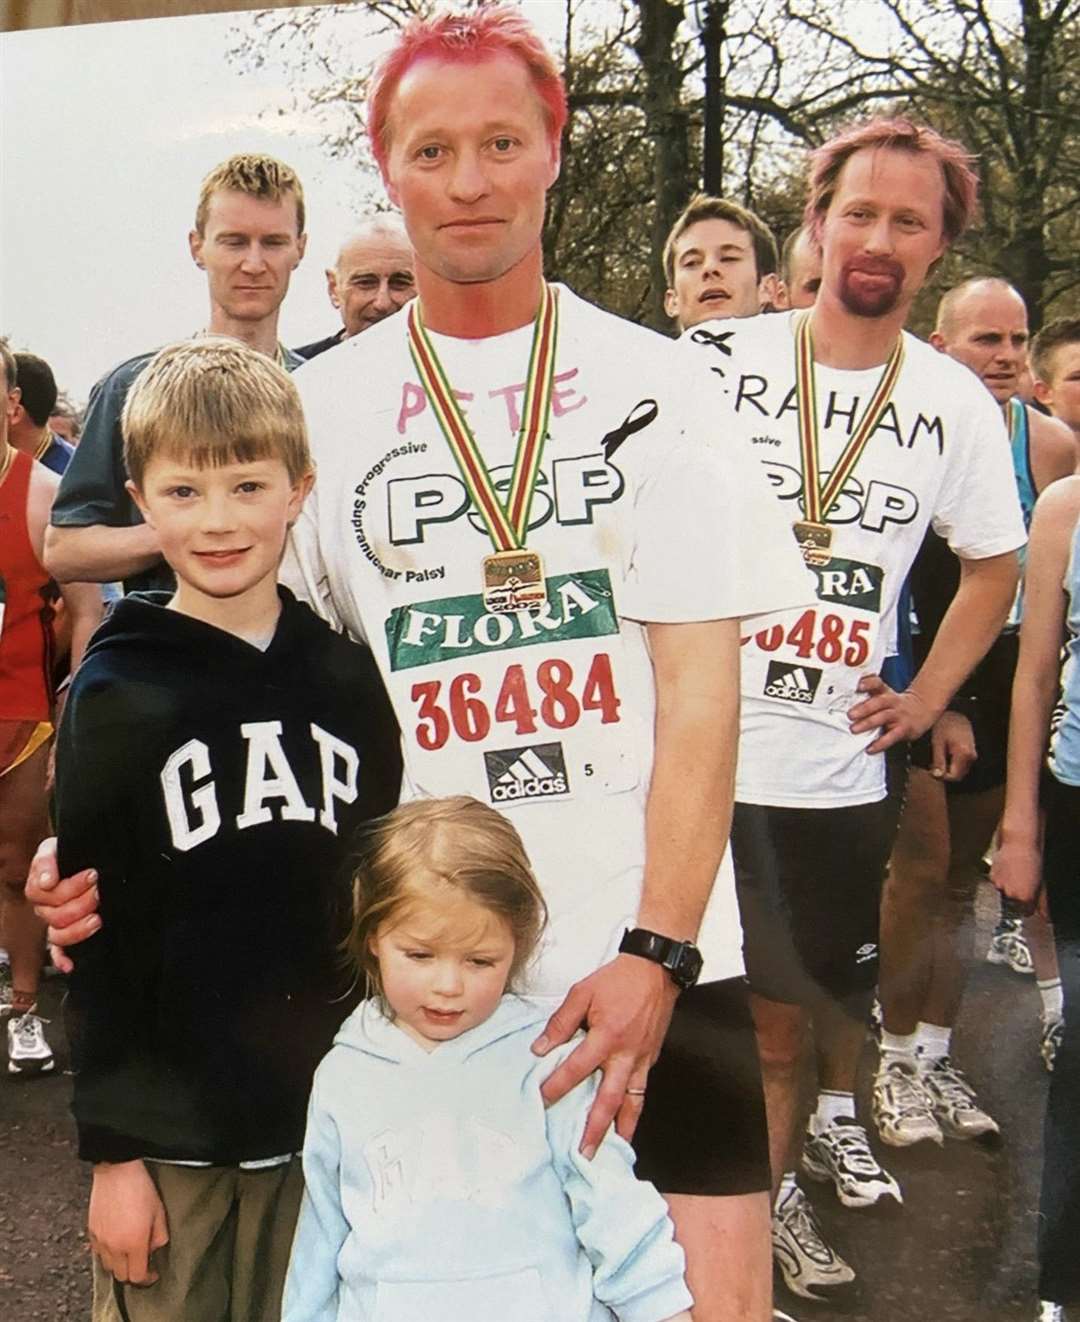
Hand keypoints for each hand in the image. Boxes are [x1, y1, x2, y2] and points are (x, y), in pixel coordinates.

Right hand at [24, 837, 99, 971]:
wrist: (81, 859)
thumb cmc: (67, 854)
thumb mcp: (55, 848)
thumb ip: (46, 861)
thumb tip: (46, 882)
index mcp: (39, 888)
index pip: (48, 894)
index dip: (71, 886)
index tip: (93, 875)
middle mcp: (45, 908)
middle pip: (56, 915)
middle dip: (82, 903)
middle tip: (99, 892)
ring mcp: (54, 923)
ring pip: (58, 934)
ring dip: (78, 929)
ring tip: (97, 919)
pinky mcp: (65, 935)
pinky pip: (57, 952)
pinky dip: (62, 959)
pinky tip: (70, 965)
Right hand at [89, 1161, 168, 1285]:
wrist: (116, 1170)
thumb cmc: (140, 1187)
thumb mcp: (159, 1211)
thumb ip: (159, 1235)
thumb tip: (155, 1248)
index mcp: (134, 1243)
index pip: (137, 1276)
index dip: (147, 1278)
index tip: (153, 1273)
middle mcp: (114, 1246)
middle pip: (121, 1276)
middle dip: (133, 1273)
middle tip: (142, 1262)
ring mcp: (100, 1240)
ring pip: (108, 1266)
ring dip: (119, 1264)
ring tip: (129, 1251)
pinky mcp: (91, 1231)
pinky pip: (98, 1252)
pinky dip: (107, 1253)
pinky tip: (116, 1240)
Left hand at [532, 954, 677, 1156]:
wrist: (657, 969)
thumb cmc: (619, 979)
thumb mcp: (583, 992)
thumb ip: (561, 1022)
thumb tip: (541, 1048)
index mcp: (607, 1036)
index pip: (577, 1068)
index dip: (558, 1085)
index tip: (542, 1099)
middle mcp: (626, 1054)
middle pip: (610, 1099)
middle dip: (596, 1128)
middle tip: (584, 1152)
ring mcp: (642, 1059)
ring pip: (633, 1101)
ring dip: (623, 1128)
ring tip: (614, 1149)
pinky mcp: (652, 1057)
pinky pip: (642, 1088)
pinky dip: (635, 1107)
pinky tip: (627, 1118)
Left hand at [847, 675, 936, 753]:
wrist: (922, 710)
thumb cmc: (895, 703)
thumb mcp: (885, 693)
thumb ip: (869, 692)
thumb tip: (845, 693)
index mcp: (885, 692)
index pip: (877, 683)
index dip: (868, 683)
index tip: (858, 686)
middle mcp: (892, 701)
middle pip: (878, 702)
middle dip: (864, 708)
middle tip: (850, 715)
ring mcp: (899, 715)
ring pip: (884, 717)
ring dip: (868, 723)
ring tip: (854, 729)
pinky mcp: (904, 729)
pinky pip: (892, 736)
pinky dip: (881, 743)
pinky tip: (870, 748)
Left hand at [929, 710, 976, 781]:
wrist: (956, 713)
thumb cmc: (946, 724)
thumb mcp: (938, 742)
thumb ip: (938, 760)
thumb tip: (937, 775)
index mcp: (964, 754)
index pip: (953, 776)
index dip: (941, 776)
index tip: (930, 770)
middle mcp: (971, 756)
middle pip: (957, 775)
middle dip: (944, 773)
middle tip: (932, 765)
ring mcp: (972, 754)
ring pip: (959, 770)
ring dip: (948, 769)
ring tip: (937, 758)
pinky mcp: (970, 752)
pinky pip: (961, 764)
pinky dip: (952, 763)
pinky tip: (943, 755)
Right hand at [991, 838, 1043, 914]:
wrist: (1019, 843)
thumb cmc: (1033, 861)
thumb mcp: (1042, 884)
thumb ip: (1042, 903)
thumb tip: (1045, 917)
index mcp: (1026, 898)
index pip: (1026, 912)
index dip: (1028, 905)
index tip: (1029, 898)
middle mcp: (1012, 894)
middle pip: (1014, 903)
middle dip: (1017, 896)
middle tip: (1022, 881)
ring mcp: (1000, 886)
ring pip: (1004, 893)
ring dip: (1008, 887)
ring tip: (1014, 874)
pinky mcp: (992, 877)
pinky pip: (996, 884)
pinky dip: (1001, 879)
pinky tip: (1007, 870)